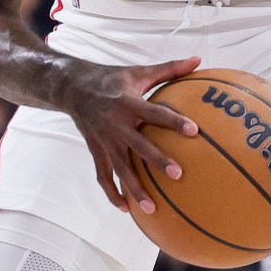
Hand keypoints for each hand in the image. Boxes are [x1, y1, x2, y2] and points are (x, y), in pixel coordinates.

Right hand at [60, 55, 201, 213]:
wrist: (72, 88)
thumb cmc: (112, 79)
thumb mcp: (138, 72)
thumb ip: (169, 69)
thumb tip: (198, 59)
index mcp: (128, 103)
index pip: (154, 113)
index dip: (174, 121)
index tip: (194, 131)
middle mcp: (116, 124)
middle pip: (139, 146)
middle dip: (157, 161)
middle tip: (178, 174)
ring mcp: (104, 141)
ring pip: (120, 169)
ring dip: (135, 189)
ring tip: (152, 208)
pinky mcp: (95, 151)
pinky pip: (103, 176)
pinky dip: (112, 194)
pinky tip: (126, 210)